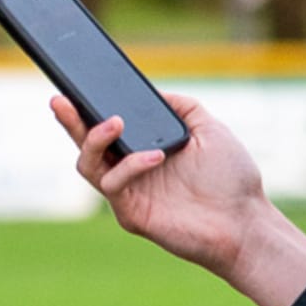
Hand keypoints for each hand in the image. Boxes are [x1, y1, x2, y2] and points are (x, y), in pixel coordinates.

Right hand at [51, 92, 273, 276]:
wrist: (246, 221)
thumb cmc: (231, 179)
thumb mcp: (208, 127)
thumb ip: (179, 107)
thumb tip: (152, 93)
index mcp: (145, 148)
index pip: (107, 125)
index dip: (88, 108)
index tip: (76, 85)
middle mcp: (131, 170)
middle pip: (86, 143)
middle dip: (70, 121)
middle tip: (60, 100)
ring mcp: (129, 193)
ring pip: (88, 165)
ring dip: (94, 140)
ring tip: (115, 123)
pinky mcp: (132, 214)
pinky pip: (113, 185)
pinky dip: (130, 166)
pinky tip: (155, 157)